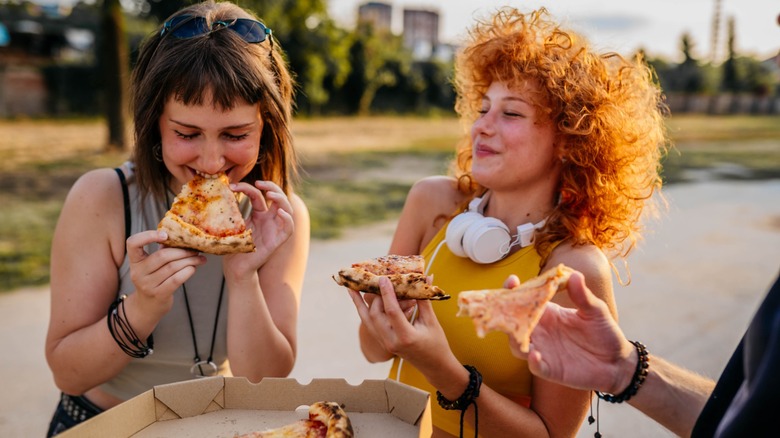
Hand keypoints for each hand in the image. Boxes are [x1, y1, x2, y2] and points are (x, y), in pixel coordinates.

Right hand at [127, 230, 204, 316]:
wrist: (148, 306)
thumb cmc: (154, 280)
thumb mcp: (151, 266)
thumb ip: (162, 251)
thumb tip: (182, 237)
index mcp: (135, 261)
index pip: (133, 243)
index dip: (147, 236)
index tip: (165, 235)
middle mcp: (138, 273)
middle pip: (162, 256)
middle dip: (182, 251)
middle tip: (195, 249)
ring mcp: (148, 285)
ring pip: (172, 267)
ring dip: (190, 260)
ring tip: (199, 258)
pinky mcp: (159, 294)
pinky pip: (177, 279)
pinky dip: (188, 271)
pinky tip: (194, 268)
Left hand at [227, 180, 293, 272]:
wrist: (235, 267)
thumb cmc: (234, 246)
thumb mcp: (232, 224)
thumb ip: (232, 210)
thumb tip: (222, 192)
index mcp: (259, 214)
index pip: (259, 195)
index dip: (249, 187)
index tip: (234, 185)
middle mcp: (269, 220)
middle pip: (278, 198)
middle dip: (272, 187)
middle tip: (260, 183)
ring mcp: (274, 230)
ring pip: (287, 210)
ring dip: (282, 200)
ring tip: (270, 195)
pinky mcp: (277, 242)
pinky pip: (288, 229)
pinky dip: (288, 219)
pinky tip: (280, 212)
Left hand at [348, 277, 451, 370]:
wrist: (433, 366)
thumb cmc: (436, 343)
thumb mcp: (431, 321)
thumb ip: (424, 299)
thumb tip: (425, 277)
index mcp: (406, 337)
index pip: (392, 312)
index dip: (387, 294)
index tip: (383, 278)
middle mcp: (391, 342)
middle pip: (376, 315)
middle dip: (376, 296)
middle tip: (379, 280)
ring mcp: (385, 343)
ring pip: (367, 320)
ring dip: (360, 304)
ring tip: (352, 287)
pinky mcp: (382, 342)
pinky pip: (369, 324)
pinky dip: (364, 311)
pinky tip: (358, 300)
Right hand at [510, 271, 635, 394]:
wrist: (617, 362)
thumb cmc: (604, 332)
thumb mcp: (596, 310)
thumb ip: (582, 295)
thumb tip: (574, 275)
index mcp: (548, 313)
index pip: (524, 300)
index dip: (513, 290)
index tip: (512, 281)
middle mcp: (540, 331)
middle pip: (513, 322)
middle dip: (504, 313)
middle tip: (504, 304)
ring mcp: (543, 350)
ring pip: (517, 345)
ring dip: (514, 339)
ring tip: (517, 332)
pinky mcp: (551, 369)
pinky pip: (536, 366)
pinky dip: (533, 361)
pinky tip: (535, 355)